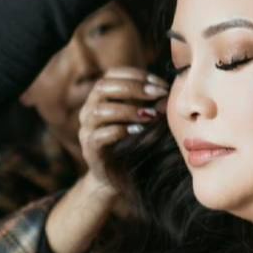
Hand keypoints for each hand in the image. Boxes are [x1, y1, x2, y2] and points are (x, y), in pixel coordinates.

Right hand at [77, 67, 168, 188]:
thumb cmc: (132, 144)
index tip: (160, 84)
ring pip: (99, 110)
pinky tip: (137, 131)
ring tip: (150, 115)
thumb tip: (166, 95)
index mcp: (100, 98)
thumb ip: (151, 105)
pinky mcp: (90, 149)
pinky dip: (120, 130)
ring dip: (127, 110)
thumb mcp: (143, 120)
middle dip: (132, 88)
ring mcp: (86, 129)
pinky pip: (99, 135)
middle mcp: (88, 109)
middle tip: (157, 94)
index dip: (136, 75)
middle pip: (102, 87)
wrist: (116, 178)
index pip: (112, 74)